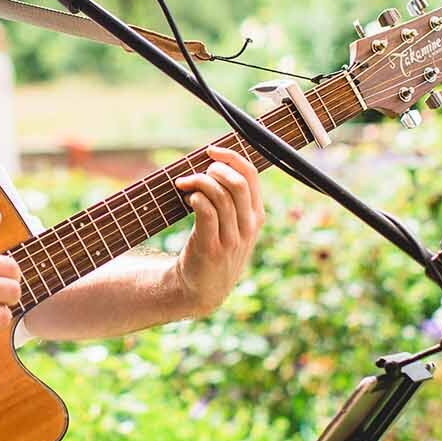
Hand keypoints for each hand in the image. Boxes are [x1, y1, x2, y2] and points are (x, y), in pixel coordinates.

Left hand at [171, 145, 263, 315]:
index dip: (230, 156)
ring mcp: (231, 239)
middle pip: (238, 183)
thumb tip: (214, 164)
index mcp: (257, 216)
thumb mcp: (235, 227)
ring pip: (221, 196)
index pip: (251, 175)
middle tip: (196, 174)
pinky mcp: (212, 248)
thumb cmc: (215, 249)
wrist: (203, 289)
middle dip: (214, 169)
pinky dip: (196, 198)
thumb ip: (232, 200)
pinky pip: (206, 213)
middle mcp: (248, 226)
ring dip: (199, 182)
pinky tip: (188, 198)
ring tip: (185, 184)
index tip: (210, 151)